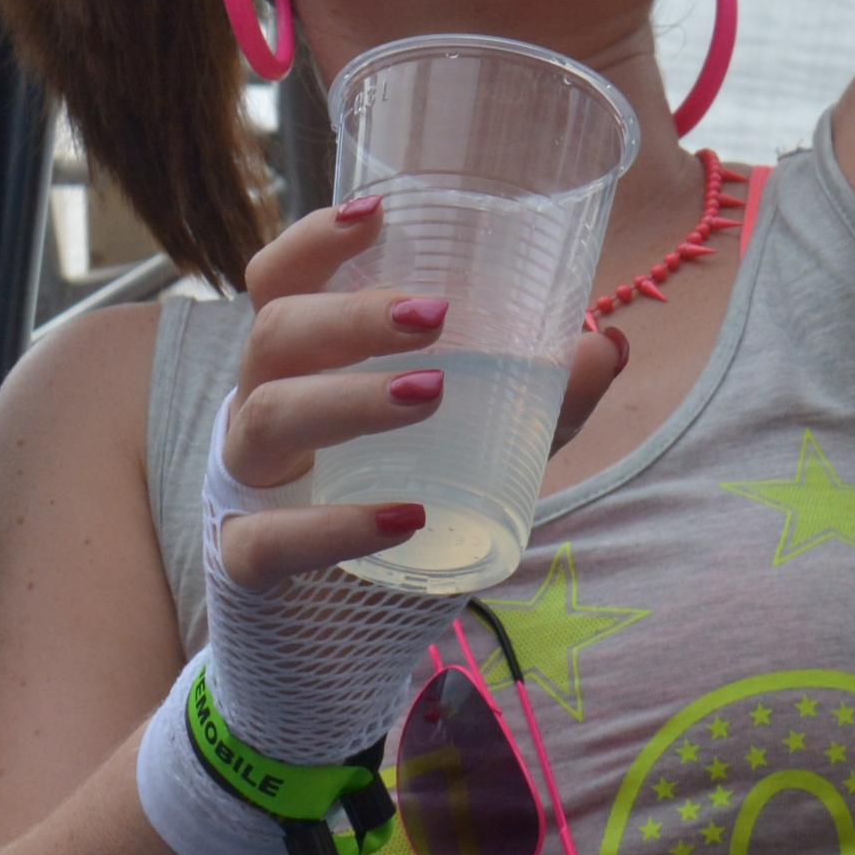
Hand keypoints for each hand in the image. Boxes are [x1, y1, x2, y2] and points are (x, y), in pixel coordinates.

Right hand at [215, 198, 626, 592]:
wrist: (329, 642)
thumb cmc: (392, 509)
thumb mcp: (470, 447)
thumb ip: (535, 399)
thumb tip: (607, 343)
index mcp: (300, 369)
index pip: (278, 282)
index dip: (314, 239)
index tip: (377, 212)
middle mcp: (261, 411)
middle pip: (275, 334)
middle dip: (353, 314)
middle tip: (437, 315)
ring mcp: (248, 488)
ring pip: (268, 418)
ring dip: (351, 397)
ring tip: (432, 393)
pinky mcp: (247, 565)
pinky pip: (271, 538)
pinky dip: (335, 525)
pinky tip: (403, 516)